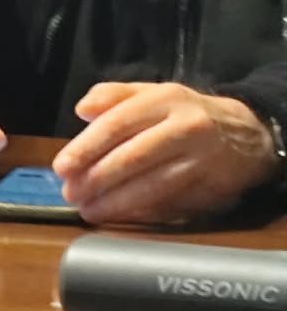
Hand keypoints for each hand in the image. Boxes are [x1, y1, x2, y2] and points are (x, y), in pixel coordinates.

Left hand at [53, 82, 279, 224]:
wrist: (248, 134)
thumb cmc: (184, 114)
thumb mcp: (151, 93)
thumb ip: (113, 96)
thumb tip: (82, 110)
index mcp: (165, 100)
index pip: (118, 124)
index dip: (86, 148)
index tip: (62, 168)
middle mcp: (186, 128)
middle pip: (133, 157)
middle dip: (96, 180)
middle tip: (71, 194)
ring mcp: (202, 159)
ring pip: (153, 185)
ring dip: (116, 202)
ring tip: (90, 210)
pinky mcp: (214, 187)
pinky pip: (173, 204)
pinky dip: (143, 213)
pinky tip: (122, 216)